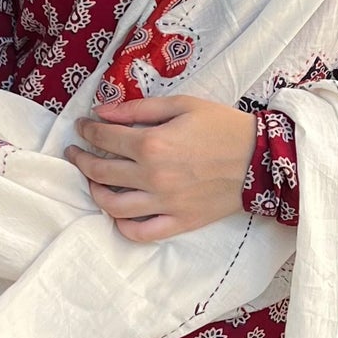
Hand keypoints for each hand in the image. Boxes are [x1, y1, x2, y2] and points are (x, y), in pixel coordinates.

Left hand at [65, 95, 255, 243]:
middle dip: (82, 159)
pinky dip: (123, 226)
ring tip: (92, 182)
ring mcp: (164, 203)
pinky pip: (141, 232)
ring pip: (113, 205)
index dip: (87, 131)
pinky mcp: (179, 222)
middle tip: (76, 152)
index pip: (104, 139)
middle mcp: (152, 177)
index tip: (82, 126)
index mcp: (151, 144)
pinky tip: (117, 214)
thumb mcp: (182, 105)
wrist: (261, 159)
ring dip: (95, 192)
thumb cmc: (223, 127)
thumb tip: (103, 112)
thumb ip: (139, 109)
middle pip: (101, 172)